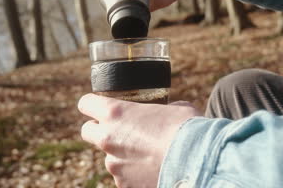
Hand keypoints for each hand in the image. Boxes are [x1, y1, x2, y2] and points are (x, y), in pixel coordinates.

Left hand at [78, 94, 200, 187]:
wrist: (197, 163)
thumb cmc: (188, 129)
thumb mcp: (176, 107)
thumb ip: (162, 108)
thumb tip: (167, 110)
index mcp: (115, 113)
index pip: (85, 103)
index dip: (92, 103)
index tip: (100, 106)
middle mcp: (108, 138)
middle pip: (87, 131)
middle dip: (98, 130)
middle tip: (119, 130)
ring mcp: (114, 164)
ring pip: (109, 156)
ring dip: (121, 154)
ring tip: (148, 154)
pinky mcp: (123, 185)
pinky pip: (123, 176)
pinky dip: (133, 173)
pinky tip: (152, 169)